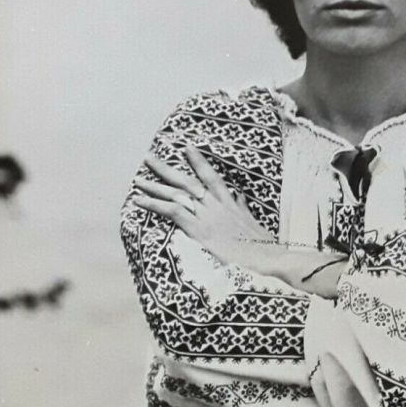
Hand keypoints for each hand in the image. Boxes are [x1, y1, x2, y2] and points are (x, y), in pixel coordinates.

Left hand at [134, 146, 347, 294]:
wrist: (267, 259)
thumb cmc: (263, 248)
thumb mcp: (254, 223)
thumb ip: (242, 208)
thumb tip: (239, 197)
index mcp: (229, 203)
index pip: (211, 177)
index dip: (198, 161)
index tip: (187, 148)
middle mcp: (216, 205)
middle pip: (187, 181)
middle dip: (167, 169)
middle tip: (150, 158)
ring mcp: (206, 216)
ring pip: (176, 194)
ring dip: (155, 186)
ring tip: (138, 179)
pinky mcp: (198, 229)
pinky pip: (172, 211)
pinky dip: (154, 205)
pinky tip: (139, 200)